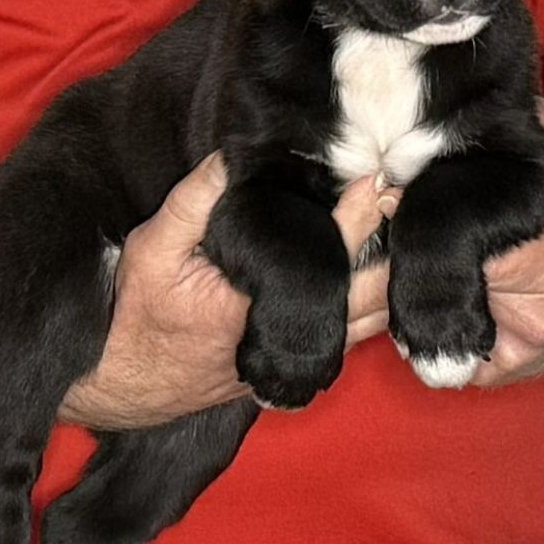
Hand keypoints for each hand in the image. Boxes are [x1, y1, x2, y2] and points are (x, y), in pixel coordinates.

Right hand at [61, 158, 394, 427]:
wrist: (125, 384)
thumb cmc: (136, 315)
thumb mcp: (152, 250)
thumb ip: (193, 203)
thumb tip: (231, 158)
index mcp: (256, 304)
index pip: (323, 252)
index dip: (357, 213)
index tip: (380, 178)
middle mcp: (287, 336)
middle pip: (367, 295)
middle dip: (396, 251)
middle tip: (413, 205)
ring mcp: (297, 357)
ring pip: (369, 325)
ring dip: (395, 286)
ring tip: (419, 242)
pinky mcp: (297, 366)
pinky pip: (353, 340)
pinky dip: (378, 313)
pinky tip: (390, 284)